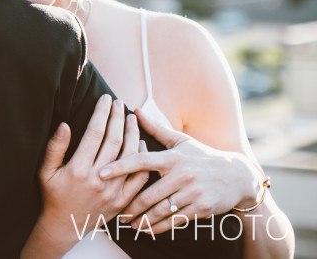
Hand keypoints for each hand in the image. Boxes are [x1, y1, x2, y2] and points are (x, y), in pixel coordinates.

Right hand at [37, 95, 150, 241]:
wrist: (64, 226)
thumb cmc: (52, 195)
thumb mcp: (45, 171)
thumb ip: (55, 148)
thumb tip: (64, 124)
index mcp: (78, 169)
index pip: (94, 133)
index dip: (101, 113)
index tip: (104, 99)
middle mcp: (98, 179)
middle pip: (114, 140)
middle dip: (117, 118)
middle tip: (119, 102)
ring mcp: (113, 191)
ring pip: (129, 156)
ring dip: (132, 133)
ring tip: (131, 117)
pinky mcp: (123, 201)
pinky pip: (139, 177)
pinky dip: (142, 159)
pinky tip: (141, 144)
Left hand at [97, 108, 260, 234]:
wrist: (238, 176)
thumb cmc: (203, 156)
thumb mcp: (181, 141)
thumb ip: (155, 128)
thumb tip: (135, 110)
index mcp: (172, 157)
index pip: (141, 161)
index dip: (120, 167)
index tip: (101, 173)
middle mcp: (181, 175)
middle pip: (149, 193)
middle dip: (130, 206)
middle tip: (115, 213)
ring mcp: (192, 193)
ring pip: (161, 210)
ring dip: (143, 219)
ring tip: (129, 224)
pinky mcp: (201, 208)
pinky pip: (176, 220)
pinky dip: (160, 227)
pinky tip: (148, 230)